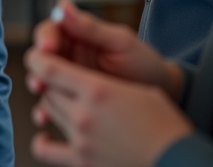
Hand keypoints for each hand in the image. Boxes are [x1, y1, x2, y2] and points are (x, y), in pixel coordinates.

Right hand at [26, 1, 181, 102]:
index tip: (47, 47)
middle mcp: (68, 55)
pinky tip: (46, 117)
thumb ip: (90, 27)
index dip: (44, 38)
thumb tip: (62, 5)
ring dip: (38, 88)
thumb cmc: (143, 63)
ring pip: (41, 81)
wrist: (161, 95)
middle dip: (37, 67)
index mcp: (77, 35)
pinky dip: (45, 111)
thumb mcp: (120, 43)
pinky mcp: (70, 102)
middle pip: (40, 57)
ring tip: (43, 95)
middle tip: (40, 79)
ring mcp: (68, 80)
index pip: (50, 31)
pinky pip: (50, 105)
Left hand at [27, 52, 193, 166]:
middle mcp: (83, 114)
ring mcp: (80, 140)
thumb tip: (78, 71)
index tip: (37, 56)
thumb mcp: (135, 90)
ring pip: (48, 112)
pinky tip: (45, 135)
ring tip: (62, 102)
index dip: (37, 59)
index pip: (48, 67)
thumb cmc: (162, 123)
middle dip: (49, 80)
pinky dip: (41, 142)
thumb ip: (100, 79)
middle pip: (47, 89)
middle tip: (59, 78)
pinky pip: (46, 151)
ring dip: (51, 104)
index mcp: (98, 90)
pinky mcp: (80, 162)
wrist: (175, 160)